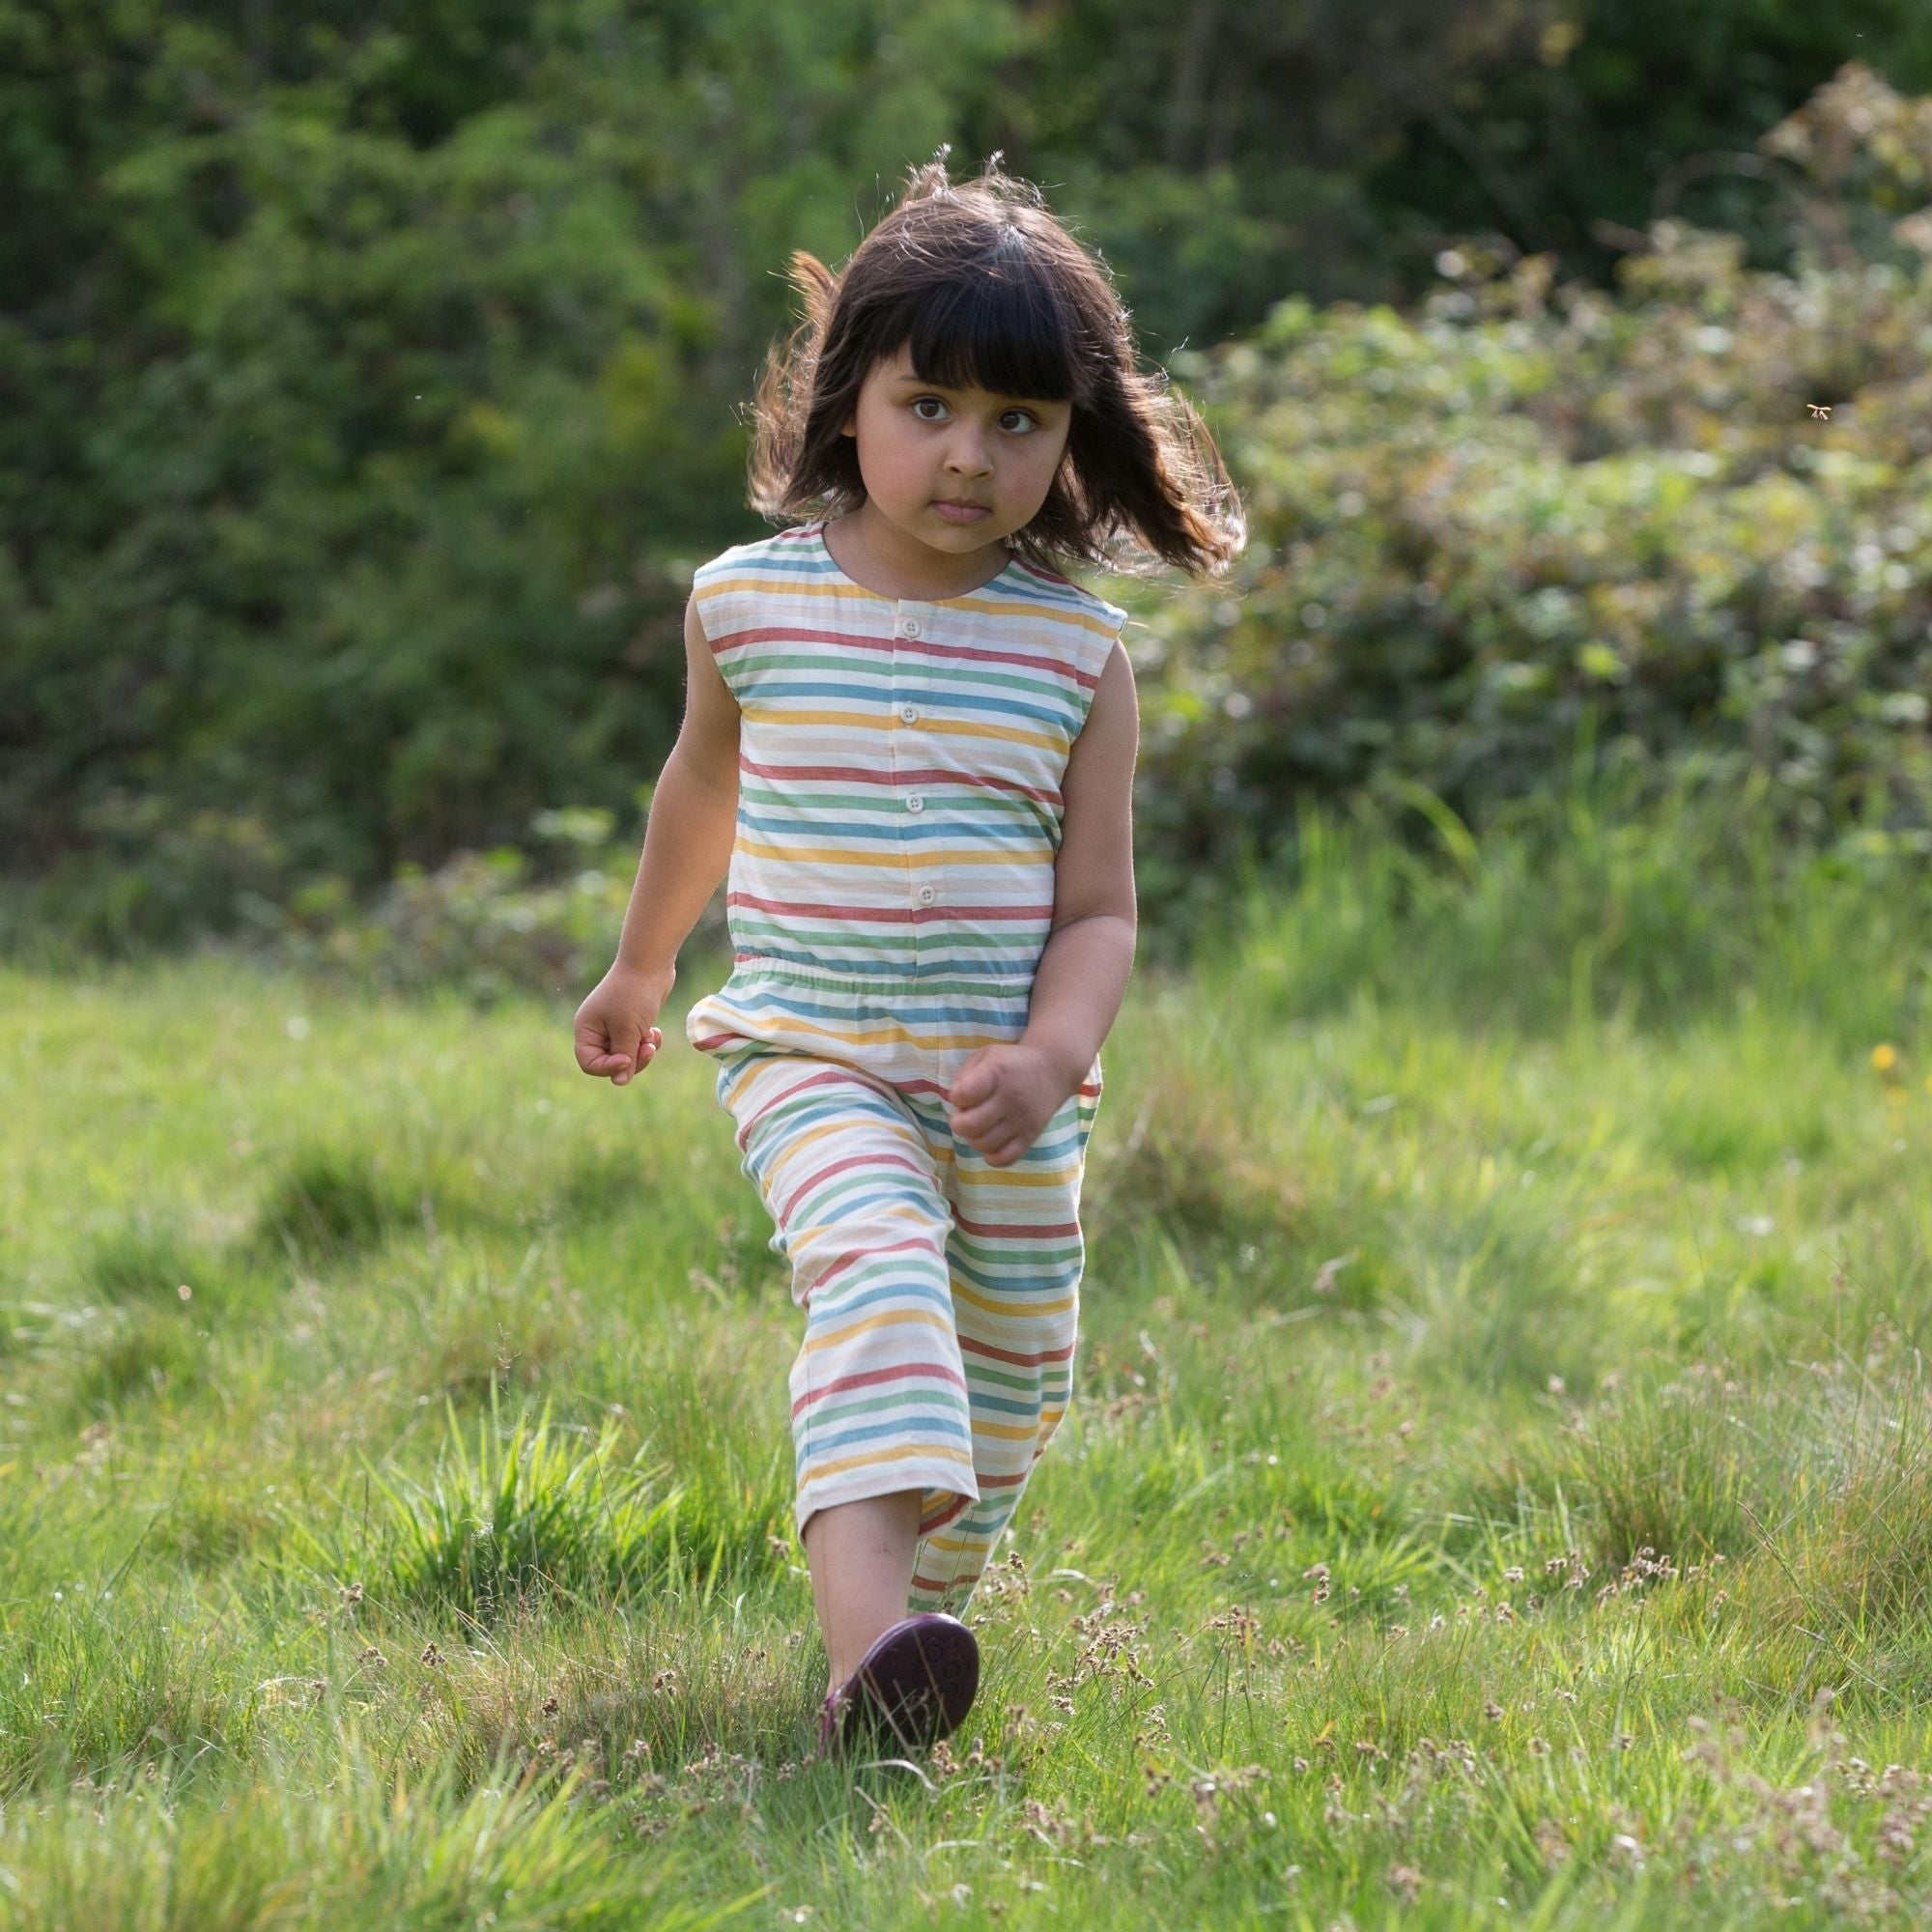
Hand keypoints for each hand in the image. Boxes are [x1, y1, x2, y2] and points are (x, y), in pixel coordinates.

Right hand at [573, 959, 676, 1087]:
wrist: (651, 964)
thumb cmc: (634, 994)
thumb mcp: (627, 1029)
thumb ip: (624, 1057)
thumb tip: (621, 1082)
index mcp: (586, 1029)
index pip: (589, 1063)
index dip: (608, 1068)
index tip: (628, 1058)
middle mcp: (597, 1029)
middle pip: (610, 1062)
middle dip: (632, 1060)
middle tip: (646, 1049)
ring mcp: (614, 1026)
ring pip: (627, 1055)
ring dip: (642, 1052)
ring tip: (652, 1038)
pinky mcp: (631, 1023)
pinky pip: (637, 1044)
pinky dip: (647, 1042)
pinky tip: (656, 1031)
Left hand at [945, 1043, 1072, 1166]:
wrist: (1052, 1069)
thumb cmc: (1011, 1063)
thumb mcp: (985, 1056)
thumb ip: (964, 1076)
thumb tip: (954, 1103)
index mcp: (996, 1072)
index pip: (963, 1095)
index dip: (957, 1097)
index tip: (964, 1094)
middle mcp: (1009, 1097)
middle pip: (970, 1126)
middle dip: (959, 1123)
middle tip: (967, 1115)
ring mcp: (1021, 1119)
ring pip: (984, 1145)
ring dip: (974, 1139)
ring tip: (980, 1127)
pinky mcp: (1031, 1136)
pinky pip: (1005, 1159)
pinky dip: (992, 1156)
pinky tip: (992, 1143)